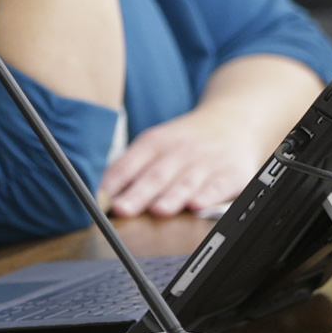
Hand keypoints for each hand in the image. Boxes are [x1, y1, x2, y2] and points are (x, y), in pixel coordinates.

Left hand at [99, 109, 263, 217]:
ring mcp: (206, 162)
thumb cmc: (183, 142)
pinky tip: (196, 206)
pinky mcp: (231, 175)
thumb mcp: (154, 144)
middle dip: (138, 194)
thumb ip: (130, 168)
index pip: (128, 165)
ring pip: (185, 183)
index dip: (113, 183)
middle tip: (122, 209)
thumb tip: (101, 195)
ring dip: (171, 198)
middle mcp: (179, 151)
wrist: (231, 122)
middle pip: (155, 176)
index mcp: (154, 143)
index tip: (100, 201)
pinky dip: (207, 197)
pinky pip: (217, 187)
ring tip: (158, 210)